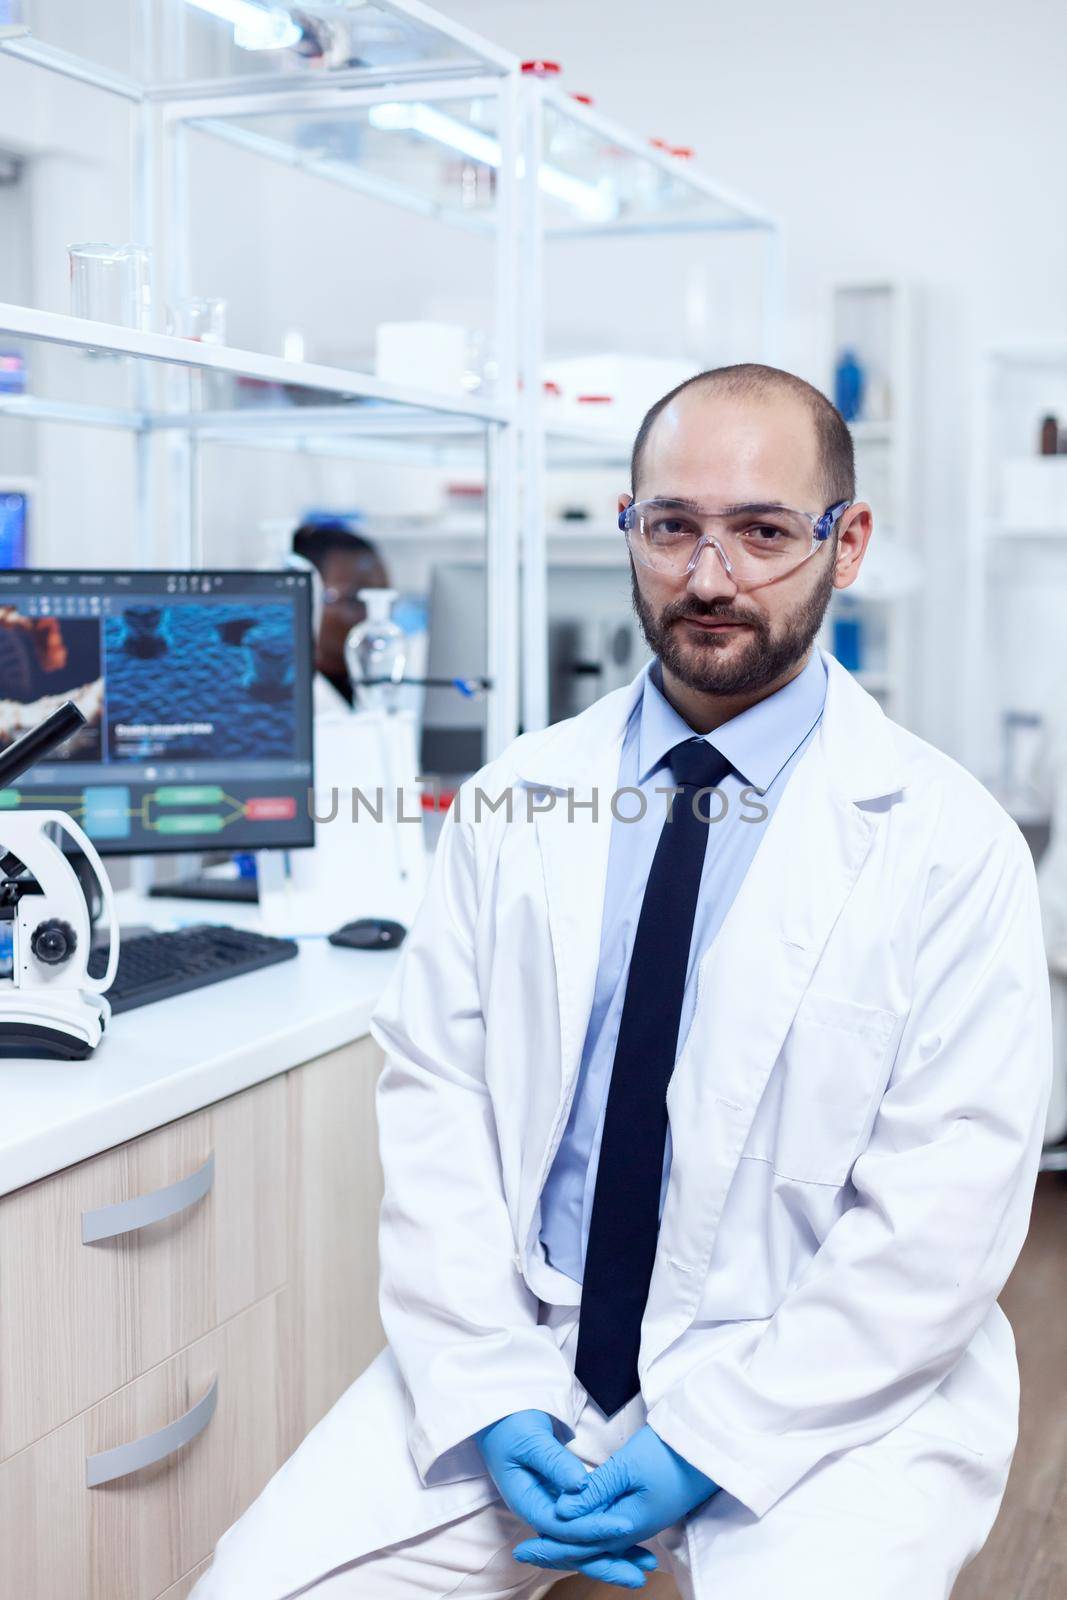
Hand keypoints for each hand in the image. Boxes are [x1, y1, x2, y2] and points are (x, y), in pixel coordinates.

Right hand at [473, 1410, 657, 1588]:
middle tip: (640, 1575)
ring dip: (611, 1556)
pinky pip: (584, 1527)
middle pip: (573, 1548)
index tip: (625, 1526)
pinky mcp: (561, 1504)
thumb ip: (554, 1462)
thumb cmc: (511, 1424)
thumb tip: (581, 1485)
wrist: (499, 1418)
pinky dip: (606, 1537)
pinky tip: (631, 1546)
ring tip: (645, 1567)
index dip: (594, 1529)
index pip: (563, 1527)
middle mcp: (539, 1513)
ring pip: (581, 1543)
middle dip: (607, 1562)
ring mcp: (550, 1510)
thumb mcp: (531, 1439)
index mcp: (527, 1502)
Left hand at [512, 1423, 718, 1570]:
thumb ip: (595, 1491)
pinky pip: (614, 1528)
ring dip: (574, 1543)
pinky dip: (595, 1533)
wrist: (711, 1446)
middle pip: (590, 1546)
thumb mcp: (628, 1467)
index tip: (522, 1549)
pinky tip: (586, 1529)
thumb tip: (561, 1512)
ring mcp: (644, 1519)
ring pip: (601, 1539)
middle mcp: (635, 1528)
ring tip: (547, 1542)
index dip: (551, 1545)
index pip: (582, 1542)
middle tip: (524, 1552)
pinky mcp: (648, 1507)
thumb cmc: (671, 1452)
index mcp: (628, 1523)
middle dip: (557, 1548)